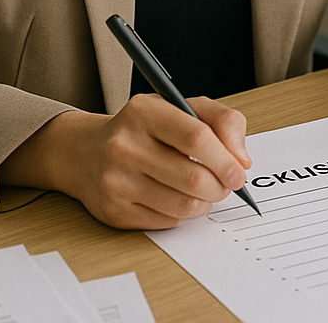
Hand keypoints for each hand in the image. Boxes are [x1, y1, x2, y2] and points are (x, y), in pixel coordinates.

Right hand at [0, 94, 249, 229]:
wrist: (86, 152)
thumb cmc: (144, 128)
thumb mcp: (181, 107)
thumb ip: (222, 121)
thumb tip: (242, 160)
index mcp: (144, 112)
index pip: (195, 136)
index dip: (225, 158)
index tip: (240, 171)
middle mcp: (125, 146)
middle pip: (192, 177)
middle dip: (221, 186)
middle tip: (227, 184)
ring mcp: (116, 181)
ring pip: (183, 204)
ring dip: (206, 202)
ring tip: (206, 191)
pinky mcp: (114, 212)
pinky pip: (167, 221)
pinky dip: (184, 212)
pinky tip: (179, 197)